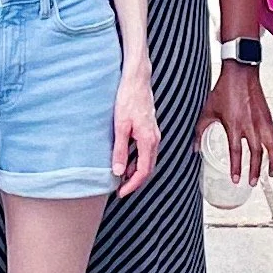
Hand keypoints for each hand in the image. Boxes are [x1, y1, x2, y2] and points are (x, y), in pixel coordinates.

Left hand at [110, 59, 161, 198]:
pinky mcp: (149, 129)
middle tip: (120, 189)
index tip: (120, 192)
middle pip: (148, 168)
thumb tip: (118, 172)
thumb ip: (120, 150)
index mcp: (149, 140)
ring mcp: (153, 134)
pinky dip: (136, 160)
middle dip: (134, 181)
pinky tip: (125, 159)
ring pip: (147, 160)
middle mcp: (155, 139)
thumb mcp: (120, 126)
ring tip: (120, 177)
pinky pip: (145, 151)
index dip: (132, 185)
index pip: (143, 171)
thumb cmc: (128, 98)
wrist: (137, 79)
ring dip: (135, 171)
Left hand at [199, 60, 272, 186]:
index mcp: (234, 125)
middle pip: (255, 154)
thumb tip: (194, 148)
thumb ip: (200, 131)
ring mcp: (261, 121)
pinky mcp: (268, 117)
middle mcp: (250, 125)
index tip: (236, 179)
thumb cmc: (223, 90)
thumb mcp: (207, 111)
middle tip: (251, 183)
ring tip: (269, 174)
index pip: (236, 152)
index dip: (236, 168)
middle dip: (254, 171)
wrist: (240, 72)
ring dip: (270, 162)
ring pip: (270, 147)